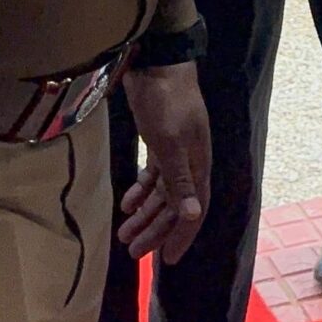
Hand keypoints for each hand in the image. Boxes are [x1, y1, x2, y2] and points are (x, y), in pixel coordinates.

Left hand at [120, 63, 211, 263]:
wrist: (158, 61)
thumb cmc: (165, 101)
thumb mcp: (170, 142)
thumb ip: (180, 180)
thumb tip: (193, 216)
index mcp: (198, 165)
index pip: (194, 210)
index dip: (181, 236)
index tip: (165, 260)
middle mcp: (190, 162)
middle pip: (176, 206)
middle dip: (156, 230)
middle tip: (132, 251)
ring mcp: (175, 151)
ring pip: (162, 193)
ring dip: (144, 214)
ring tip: (123, 234)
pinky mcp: (160, 141)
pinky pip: (153, 175)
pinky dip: (140, 191)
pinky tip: (126, 203)